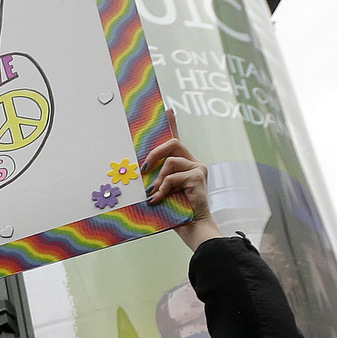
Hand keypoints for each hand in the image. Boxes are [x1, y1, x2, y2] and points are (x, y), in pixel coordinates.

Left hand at [145, 116, 221, 251]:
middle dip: (155, 153)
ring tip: (155, 194)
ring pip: (170, 161)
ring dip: (157, 179)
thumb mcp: (159, 191)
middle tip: (144, 168)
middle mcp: (193, 163)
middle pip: (173, 142)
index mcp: (184, 165)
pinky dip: (162, 189)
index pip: (177, 140)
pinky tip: (159, 200)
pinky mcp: (198, 176)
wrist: (192, 228)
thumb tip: (138, 171)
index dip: (172, 124)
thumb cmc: (174, 212)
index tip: (168, 109)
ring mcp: (198, 169)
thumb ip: (153, 179)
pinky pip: (172, 176)